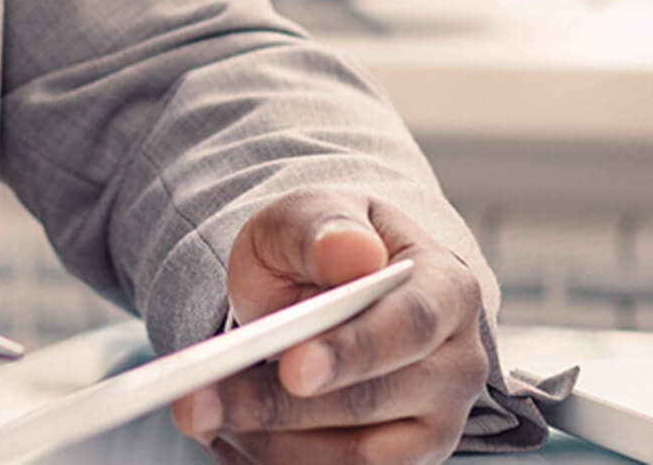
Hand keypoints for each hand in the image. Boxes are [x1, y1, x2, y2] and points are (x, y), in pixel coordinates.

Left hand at [169, 189, 487, 464]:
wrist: (328, 285)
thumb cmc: (322, 245)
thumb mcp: (310, 213)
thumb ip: (322, 229)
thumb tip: (351, 251)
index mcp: (447, 289)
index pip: (408, 327)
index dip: (351, 351)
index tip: (291, 368)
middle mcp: (455, 365)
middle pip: (370, 401)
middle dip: (276, 405)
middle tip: (197, 402)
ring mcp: (435, 423)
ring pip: (352, 455)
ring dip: (265, 440)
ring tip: (199, 409)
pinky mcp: (401, 460)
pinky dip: (274, 460)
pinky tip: (227, 435)